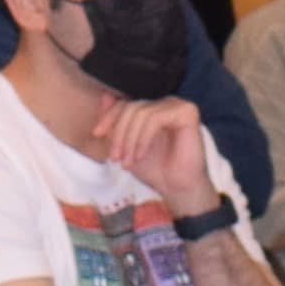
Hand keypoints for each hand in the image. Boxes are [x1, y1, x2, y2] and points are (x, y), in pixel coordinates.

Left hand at [98, 96, 221, 216]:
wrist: (177, 189)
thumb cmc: (155, 169)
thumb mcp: (126, 146)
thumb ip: (116, 124)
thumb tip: (104, 97)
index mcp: (153, 109)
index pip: (126, 103)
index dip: (109, 117)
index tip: (97, 134)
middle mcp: (166, 104)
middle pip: (132, 107)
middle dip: (119, 133)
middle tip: (116, 158)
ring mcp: (177, 106)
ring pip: (142, 113)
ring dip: (130, 140)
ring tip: (128, 161)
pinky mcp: (187, 112)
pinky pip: (156, 118)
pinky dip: (144, 138)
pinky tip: (141, 155)